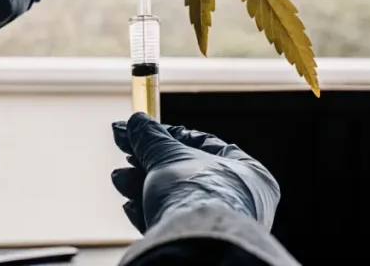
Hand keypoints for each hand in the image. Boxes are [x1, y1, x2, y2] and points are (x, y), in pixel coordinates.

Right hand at [110, 112, 280, 232]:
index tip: (143, 132)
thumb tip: (136, 123)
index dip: (169, 136)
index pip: (205, 144)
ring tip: (120, 180)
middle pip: (184, 172)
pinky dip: (148, 212)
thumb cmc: (197, 196)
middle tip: (125, 154)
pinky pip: (171, 222)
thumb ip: (151, 139)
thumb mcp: (169, 156)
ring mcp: (218, 225)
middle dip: (148, 163)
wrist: (194, 246)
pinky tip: (130, 206)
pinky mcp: (196, 243)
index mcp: (248, 173)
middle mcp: (239, 201)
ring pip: (174, 198)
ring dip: (142, 186)